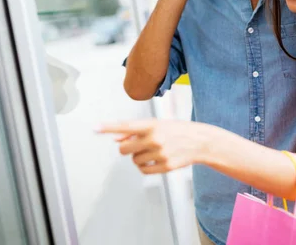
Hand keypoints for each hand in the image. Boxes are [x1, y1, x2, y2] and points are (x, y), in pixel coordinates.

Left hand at [96, 119, 212, 173]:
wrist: (200, 141)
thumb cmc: (176, 130)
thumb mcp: (157, 125)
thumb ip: (136, 131)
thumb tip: (116, 139)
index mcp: (152, 124)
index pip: (125, 125)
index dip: (109, 127)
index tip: (95, 128)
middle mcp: (155, 138)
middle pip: (124, 149)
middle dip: (126, 148)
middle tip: (136, 145)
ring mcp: (160, 153)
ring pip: (134, 160)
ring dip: (139, 157)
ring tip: (153, 151)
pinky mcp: (165, 166)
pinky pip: (144, 170)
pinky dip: (145, 167)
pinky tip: (155, 160)